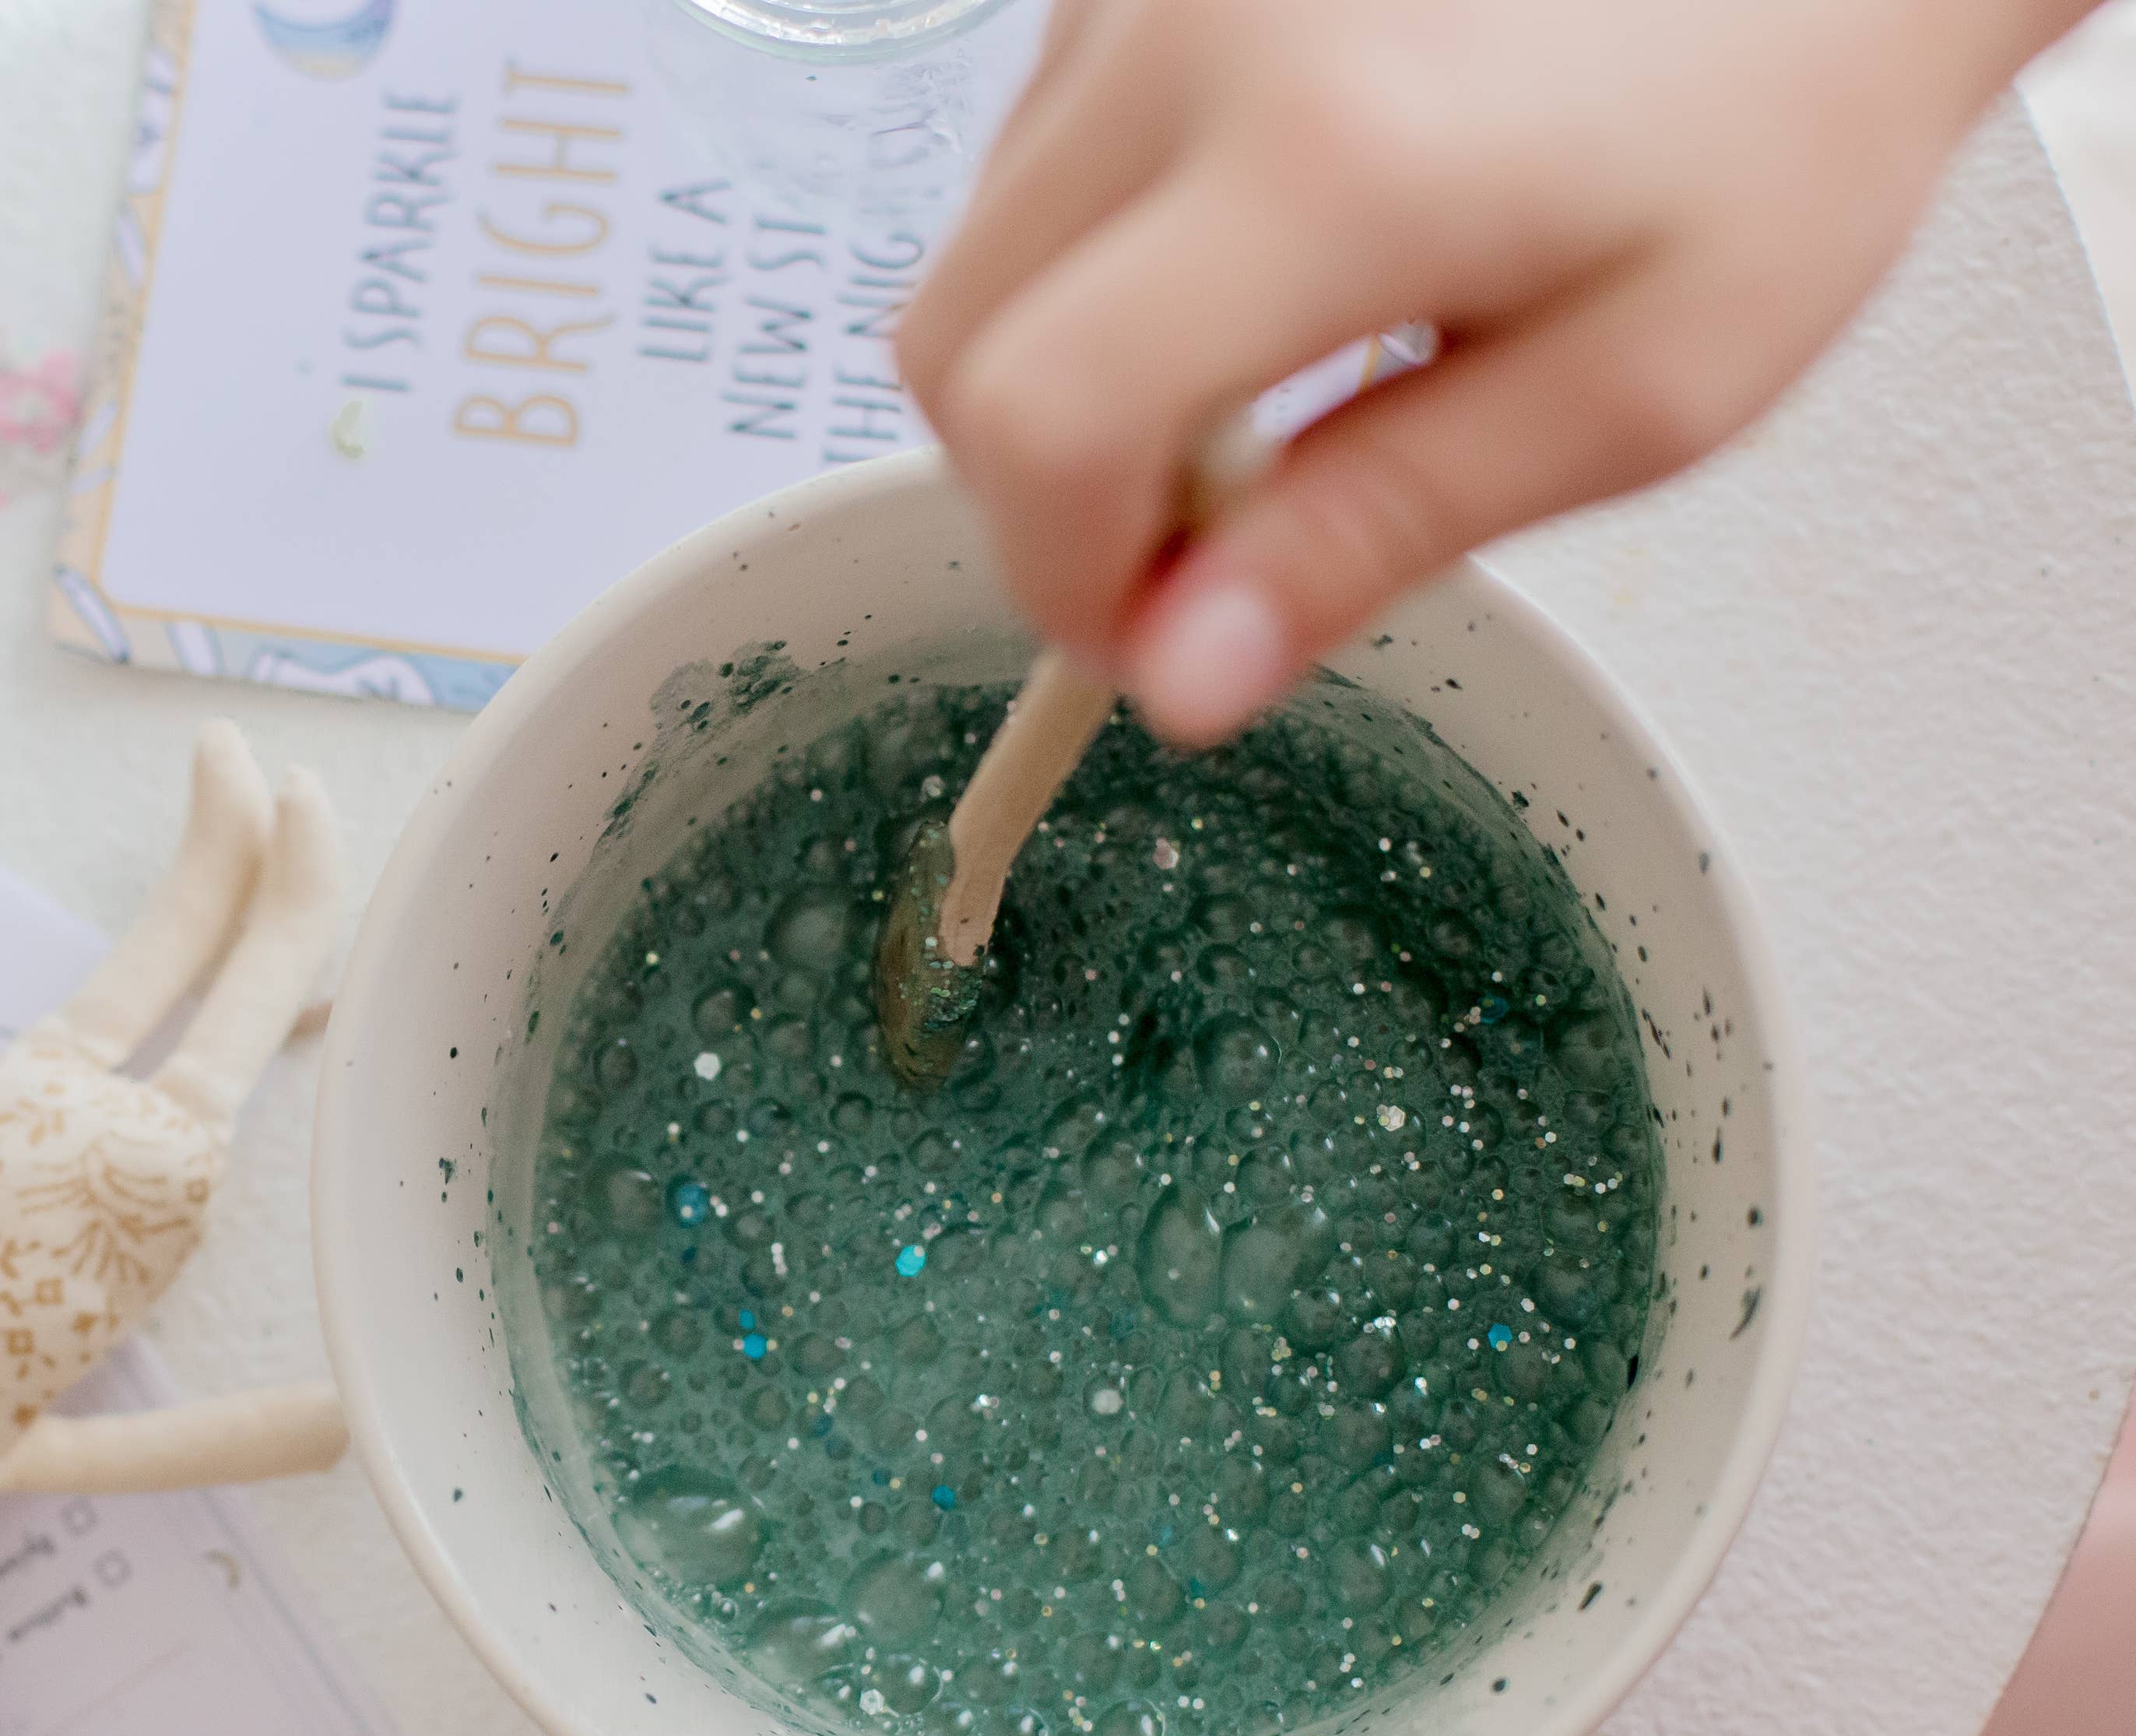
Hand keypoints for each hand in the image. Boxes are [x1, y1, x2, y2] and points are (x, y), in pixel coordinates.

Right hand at [897, 0, 2093, 742]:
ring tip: (1271, 364)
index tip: (1156, 632)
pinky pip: (1034, 148)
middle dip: (1049, 482)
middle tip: (1215, 528)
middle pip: (953, 343)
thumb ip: (1385, 529)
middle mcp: (1202, 31)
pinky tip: (1259, 242)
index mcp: (1329, 157)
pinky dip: (1102, 246)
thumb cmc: (1782, 108)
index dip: (1062, 573)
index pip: (1038, 418)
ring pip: (981, 249)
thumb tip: (1189, 671)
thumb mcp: (1640, 384)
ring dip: (1078, 354)